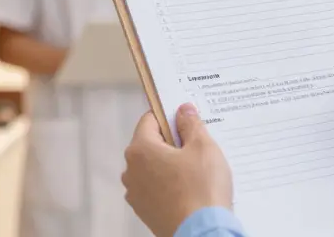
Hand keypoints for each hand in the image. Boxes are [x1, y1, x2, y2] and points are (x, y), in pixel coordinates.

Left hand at [123, 103, 233, 236]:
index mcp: (140, 149)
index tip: (187, 122)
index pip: (150, 120)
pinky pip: (155, 188)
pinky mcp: (144, 211)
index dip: (169, 116)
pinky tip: (189, 190)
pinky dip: (169, 185)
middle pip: (150, 144)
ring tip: (196, 173)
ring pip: (153, 167)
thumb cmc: (201, 190)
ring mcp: (135, 193)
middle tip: (197, 148)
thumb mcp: (203, 147)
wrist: (201, 233)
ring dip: (170, 165)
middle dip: (172, 142)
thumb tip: (183, 110)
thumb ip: (190, 124)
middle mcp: (131, 170)